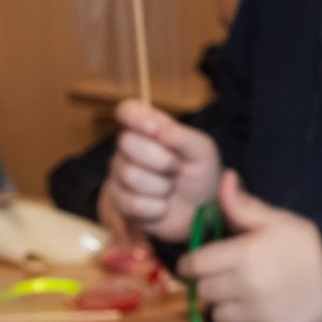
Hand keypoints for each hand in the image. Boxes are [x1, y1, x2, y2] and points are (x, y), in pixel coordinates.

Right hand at [105, 101, 221, 241]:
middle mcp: (128, 148)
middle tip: (176, 168)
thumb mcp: (202, 151)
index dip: (134, 117)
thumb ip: (182, 136)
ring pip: (130, 174)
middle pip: (126, 142)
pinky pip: (132, 203)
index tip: (153, 129)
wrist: (201, 211)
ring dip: (161, 186)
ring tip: (170, 188)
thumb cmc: (199, 173)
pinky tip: (162, 206)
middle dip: (161, 159)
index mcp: (148, 128)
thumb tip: (158, 129)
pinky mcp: (119, 202)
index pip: (127, 110)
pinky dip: (156, 208)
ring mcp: (119, 174)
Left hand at [178, 171, 321, 321]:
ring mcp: (260, 316)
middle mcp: (245, 287)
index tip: (198, 267)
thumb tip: (224, 180)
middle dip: (210, 288)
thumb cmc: (307, 243)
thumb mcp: (275, 220)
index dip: (191, 266)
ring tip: (242, 307)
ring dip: (226, 315)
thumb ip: (243, 206)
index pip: (192, 267)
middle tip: (226, 284)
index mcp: (241, 255)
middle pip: (205, 295)